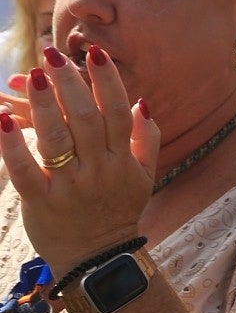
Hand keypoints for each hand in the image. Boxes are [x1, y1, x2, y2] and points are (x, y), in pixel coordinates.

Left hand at [0, 47, 160, 276]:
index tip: (94, 53)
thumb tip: (140, 101)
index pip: (116, 111)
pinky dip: (12, 146)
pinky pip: (24, 170)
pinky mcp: (41, 202)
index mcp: (120, 159)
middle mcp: (98, 169)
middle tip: (53, 56)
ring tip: (34, 77)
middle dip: (70, 84)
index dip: (107, 81)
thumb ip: (145, 137)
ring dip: (45, 105)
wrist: (96, 259)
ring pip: (57, 139)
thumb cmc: (117, 211)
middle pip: (85, 118)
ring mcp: (69, 186)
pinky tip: (1, 122)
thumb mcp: (143, 176)